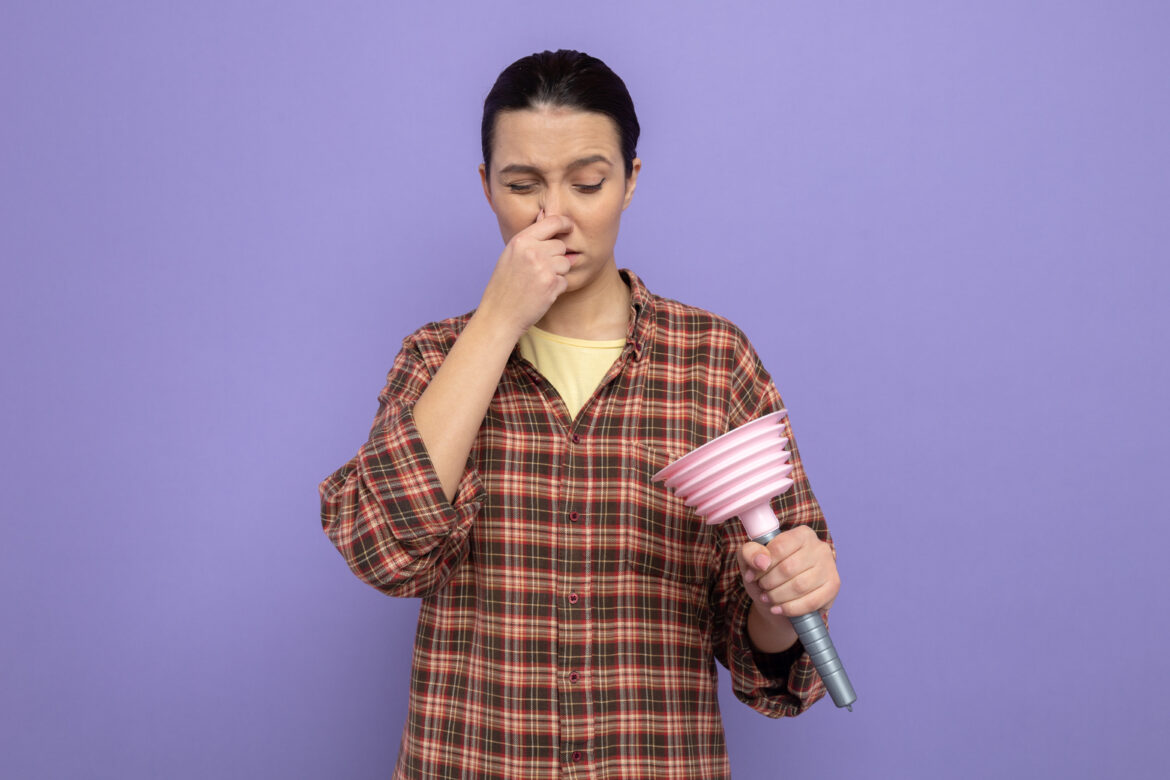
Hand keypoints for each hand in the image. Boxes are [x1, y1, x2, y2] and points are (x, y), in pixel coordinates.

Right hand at [476, 209, 574, 338]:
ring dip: (557, 273)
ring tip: (538, 283)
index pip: (552, 222)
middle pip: (561, 246)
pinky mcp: (552, 285)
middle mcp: (533, 251)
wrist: (500, 315)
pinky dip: (556, 288)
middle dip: (555, 257)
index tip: (569, 227)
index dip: (565, 223)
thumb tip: (544, 214)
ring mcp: (544, 268)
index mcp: (521, 241)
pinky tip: (540, 293)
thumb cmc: (503, 286)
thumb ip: (529, 238)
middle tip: (538, 271)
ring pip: (565, 263)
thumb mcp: (510, 255)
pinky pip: (565, 280)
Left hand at [739, 525, 838, 618]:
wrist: (782, 596)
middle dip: (769, 583)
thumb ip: (750, 553)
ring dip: (777, 596)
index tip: (752, 576)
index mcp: (801, 533)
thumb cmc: (767, 573)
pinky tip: (778, 609)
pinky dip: (790, 609)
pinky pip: (811, 602)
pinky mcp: (833, 587)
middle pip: (788, 568)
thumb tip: (762, 561)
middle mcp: (819, 547)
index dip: (761, 566)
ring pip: (800, 586)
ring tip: (767, 598)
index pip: (779, 548)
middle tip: (762, 588)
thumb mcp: (751, 559)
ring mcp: (829, 567)